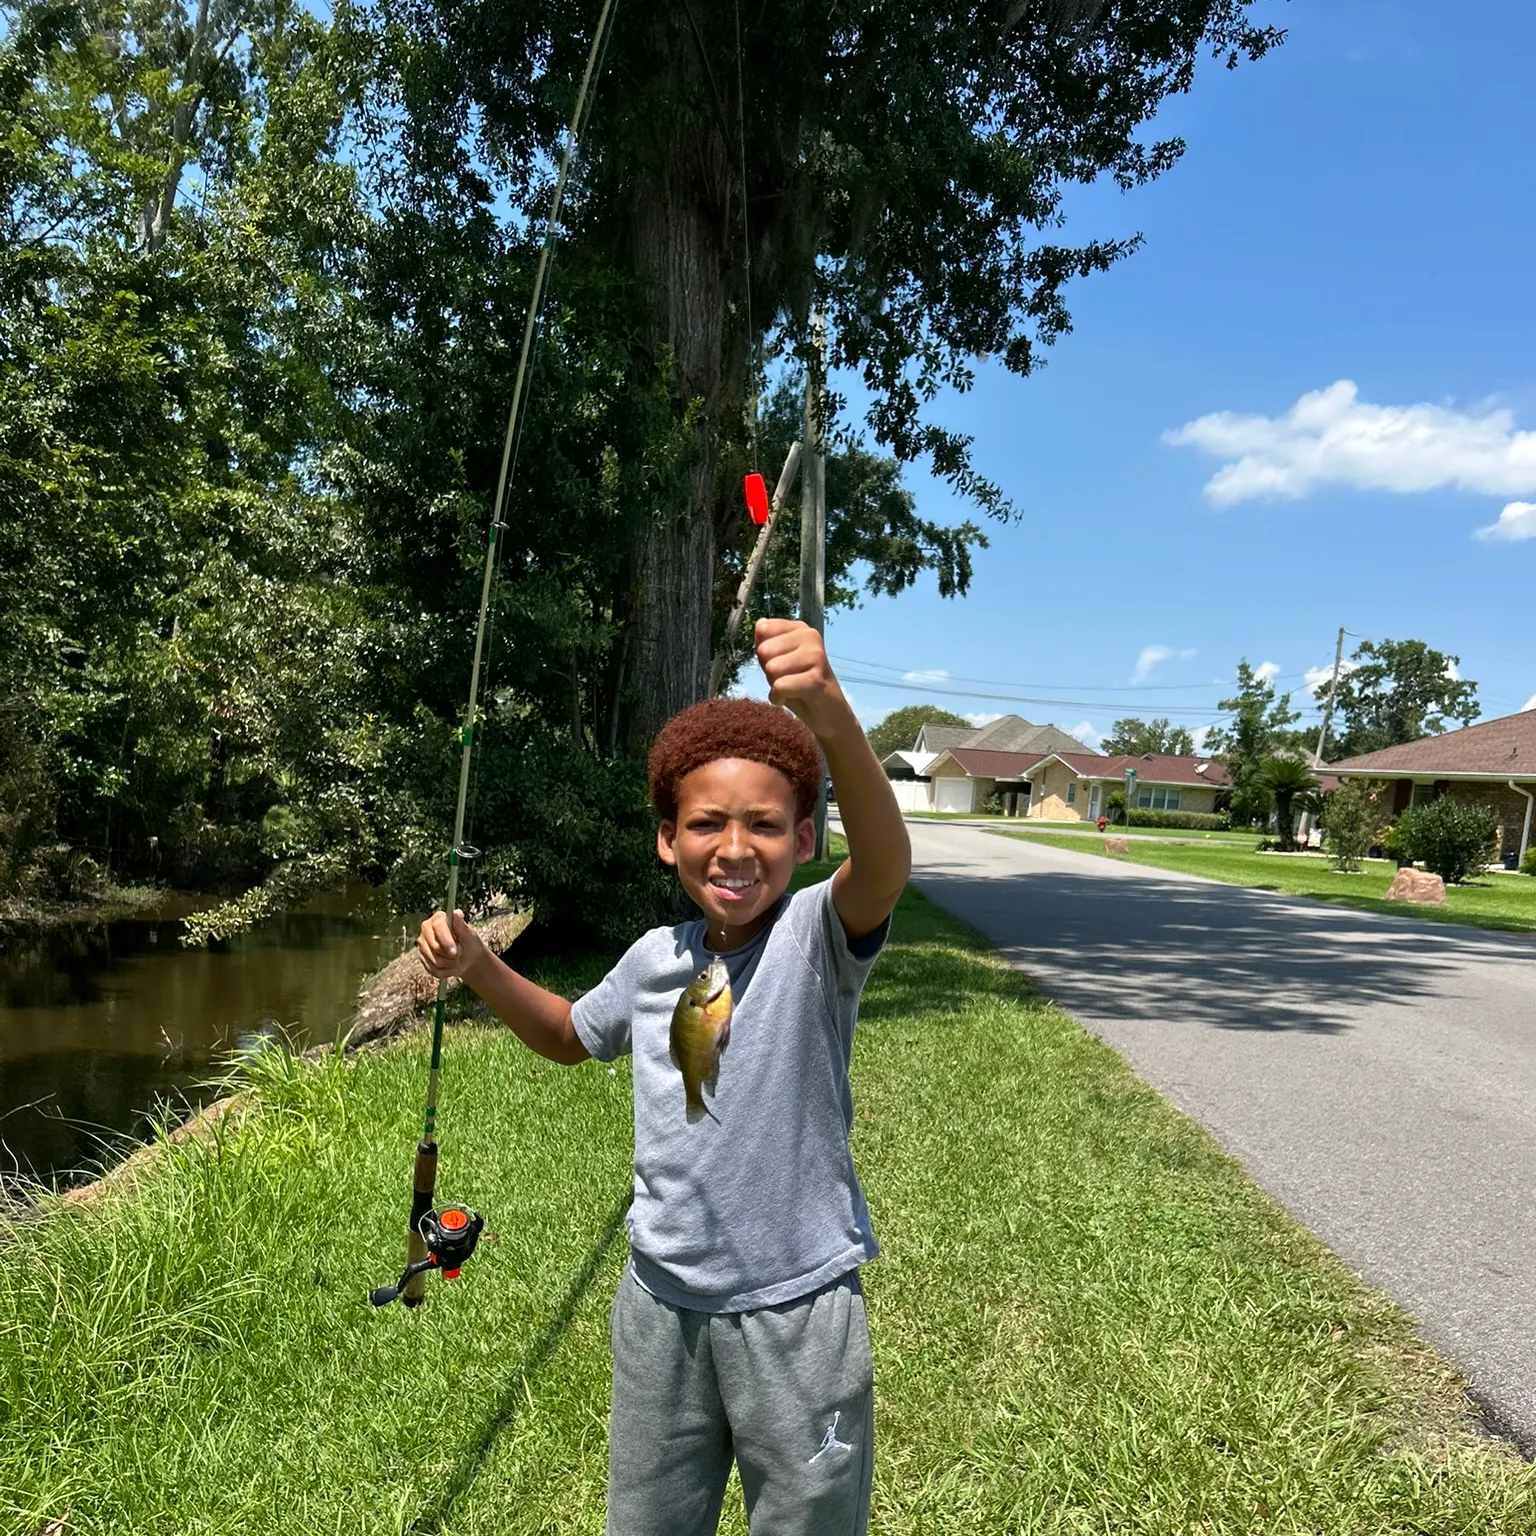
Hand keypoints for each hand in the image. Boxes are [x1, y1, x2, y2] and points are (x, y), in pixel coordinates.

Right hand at [417, 909, 486, 981]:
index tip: (455, 952)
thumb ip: (461, 926)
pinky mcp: (422, 957)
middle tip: (460, 953)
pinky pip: (433, 970)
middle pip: (435, 947)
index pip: (438, 927)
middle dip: (450, 955)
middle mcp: (426, 929)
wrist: (467, 957)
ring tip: (456, 959)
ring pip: (434, 961)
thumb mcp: (468, 935)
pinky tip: (450, 965)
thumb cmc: (468, 942)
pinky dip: (445, 971)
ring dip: (449, 964)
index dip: (446, 941)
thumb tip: (457, 913)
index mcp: (438, 919)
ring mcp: (422, 944)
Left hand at [754, 618, 850, 737]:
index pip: (762, 630)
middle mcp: (810, 636)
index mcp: (800, 628)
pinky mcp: (816, 679)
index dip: (764, 654)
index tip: (782, 663)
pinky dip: (779, 698)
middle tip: (789, 678)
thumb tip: (760, 624)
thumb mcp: (778, 660)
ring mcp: (816, 656)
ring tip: (794, 687)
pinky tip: (793, 698)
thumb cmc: (800, 685)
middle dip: (769, 671)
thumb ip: (766, 641)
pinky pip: (780, 686)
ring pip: (771, 668)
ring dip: (776, 685)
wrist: (828, 714)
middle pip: (764, 650)